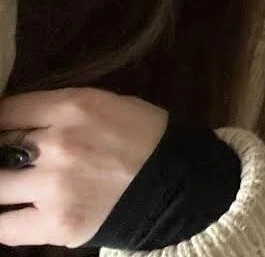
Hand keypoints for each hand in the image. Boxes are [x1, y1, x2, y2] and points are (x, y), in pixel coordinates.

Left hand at [0, 87, 167, 246]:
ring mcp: (55, 187)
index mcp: (73, 106)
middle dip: (2, 154)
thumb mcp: (106, 103)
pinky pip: (5, 229)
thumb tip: (22, 121)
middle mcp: (57, 143)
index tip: (5, 131)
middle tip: (12, 159)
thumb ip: (62, 111)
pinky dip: (6, 221)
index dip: (1, 123)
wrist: (179, 180)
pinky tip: (16, 214)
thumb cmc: (144, 135)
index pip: (7, 111)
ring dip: (4, 186)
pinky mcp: (57, 225)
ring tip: (14, 186)